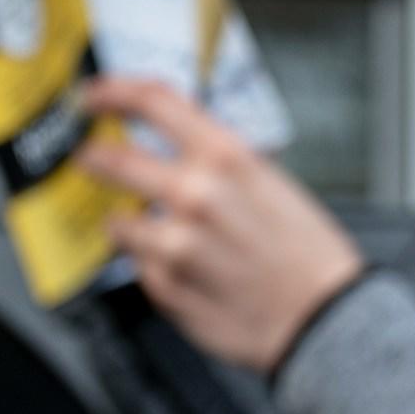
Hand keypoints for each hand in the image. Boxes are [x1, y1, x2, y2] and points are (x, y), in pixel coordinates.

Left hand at [72, 73, 366, 372]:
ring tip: (155, 234)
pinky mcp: (166, 288)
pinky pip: (142, 268)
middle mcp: (195, 195)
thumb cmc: (309, 256)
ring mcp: (175, 245)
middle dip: (94, 158)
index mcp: (227, 158)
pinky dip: (155, 266)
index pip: (154, 103)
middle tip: (89, 159)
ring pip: (120, 222)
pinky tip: (188, 273)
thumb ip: (218, 165)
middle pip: (115, 160)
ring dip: (128, 223)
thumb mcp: (272, 185)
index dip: (114, 93)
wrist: (325, 321)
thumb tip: (179, 154)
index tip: (93, 97)